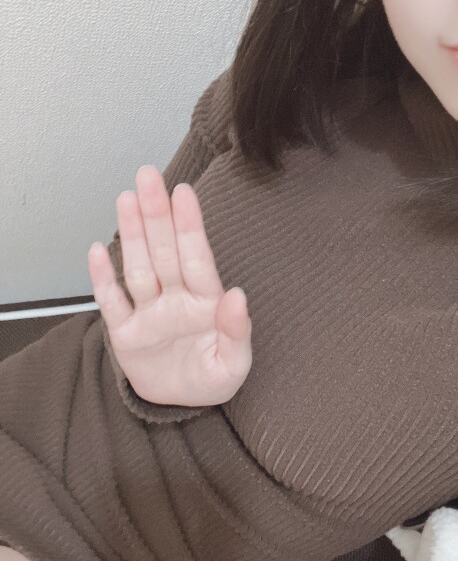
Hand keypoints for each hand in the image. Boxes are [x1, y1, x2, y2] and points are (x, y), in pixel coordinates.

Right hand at [87, 165, 251, 405]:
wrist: (182, 403)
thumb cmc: (212, 378)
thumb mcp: (234, 363)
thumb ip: (237, 330)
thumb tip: (238, 295)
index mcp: (204, 303)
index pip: (197, 258)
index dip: (189, 225)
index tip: (184, 192)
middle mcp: (175, 299)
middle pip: (164, 252)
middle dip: (157, 215)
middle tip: (148, 176)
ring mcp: (148, 312)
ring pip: (138, 267)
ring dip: (132, 234)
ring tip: (127, 198)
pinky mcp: (124, 332)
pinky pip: (111, 302)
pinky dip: (102, 279)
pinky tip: (97, 251)